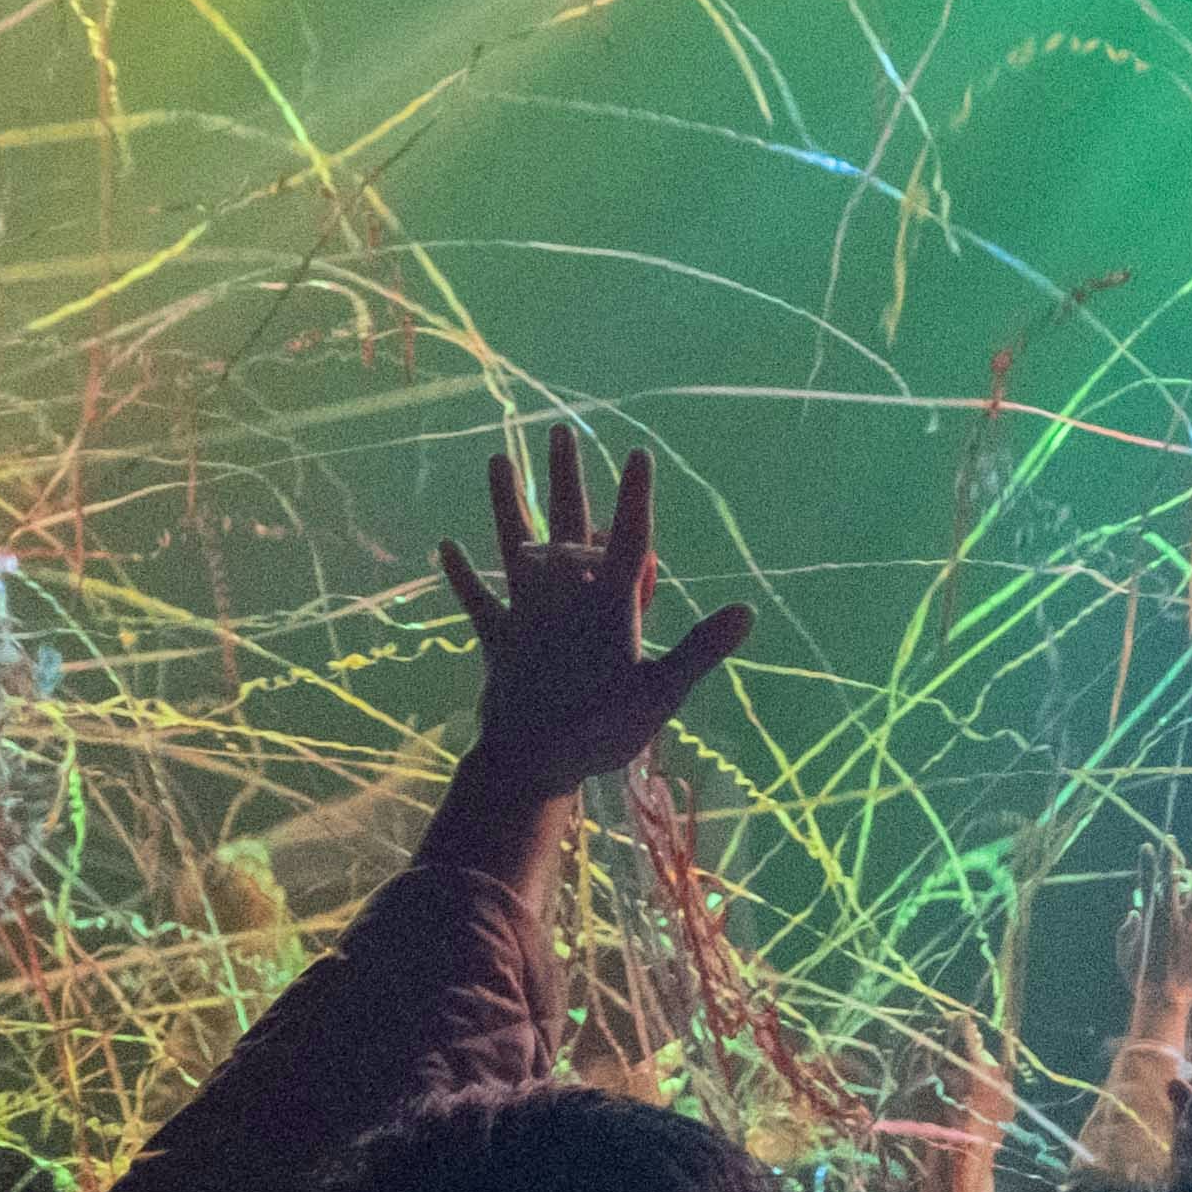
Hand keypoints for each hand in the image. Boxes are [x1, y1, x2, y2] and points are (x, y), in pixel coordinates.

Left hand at [433, 434, 752, 820]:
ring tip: (495, 459)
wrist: (531, 761)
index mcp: (609, 604)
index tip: (638, 452)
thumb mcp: (663, 693)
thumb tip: (748, 611)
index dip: (636, 496)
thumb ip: (702, 648)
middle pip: (569, 524)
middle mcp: (565, 596)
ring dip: (505, 503)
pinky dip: (460, 575)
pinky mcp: (498, 638)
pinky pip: (477, 600)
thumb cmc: (603, 730)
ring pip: (515, 546)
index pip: (630, 539)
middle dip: (567, 477)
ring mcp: (527, 614)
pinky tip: (444, 546)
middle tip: (560, 430)